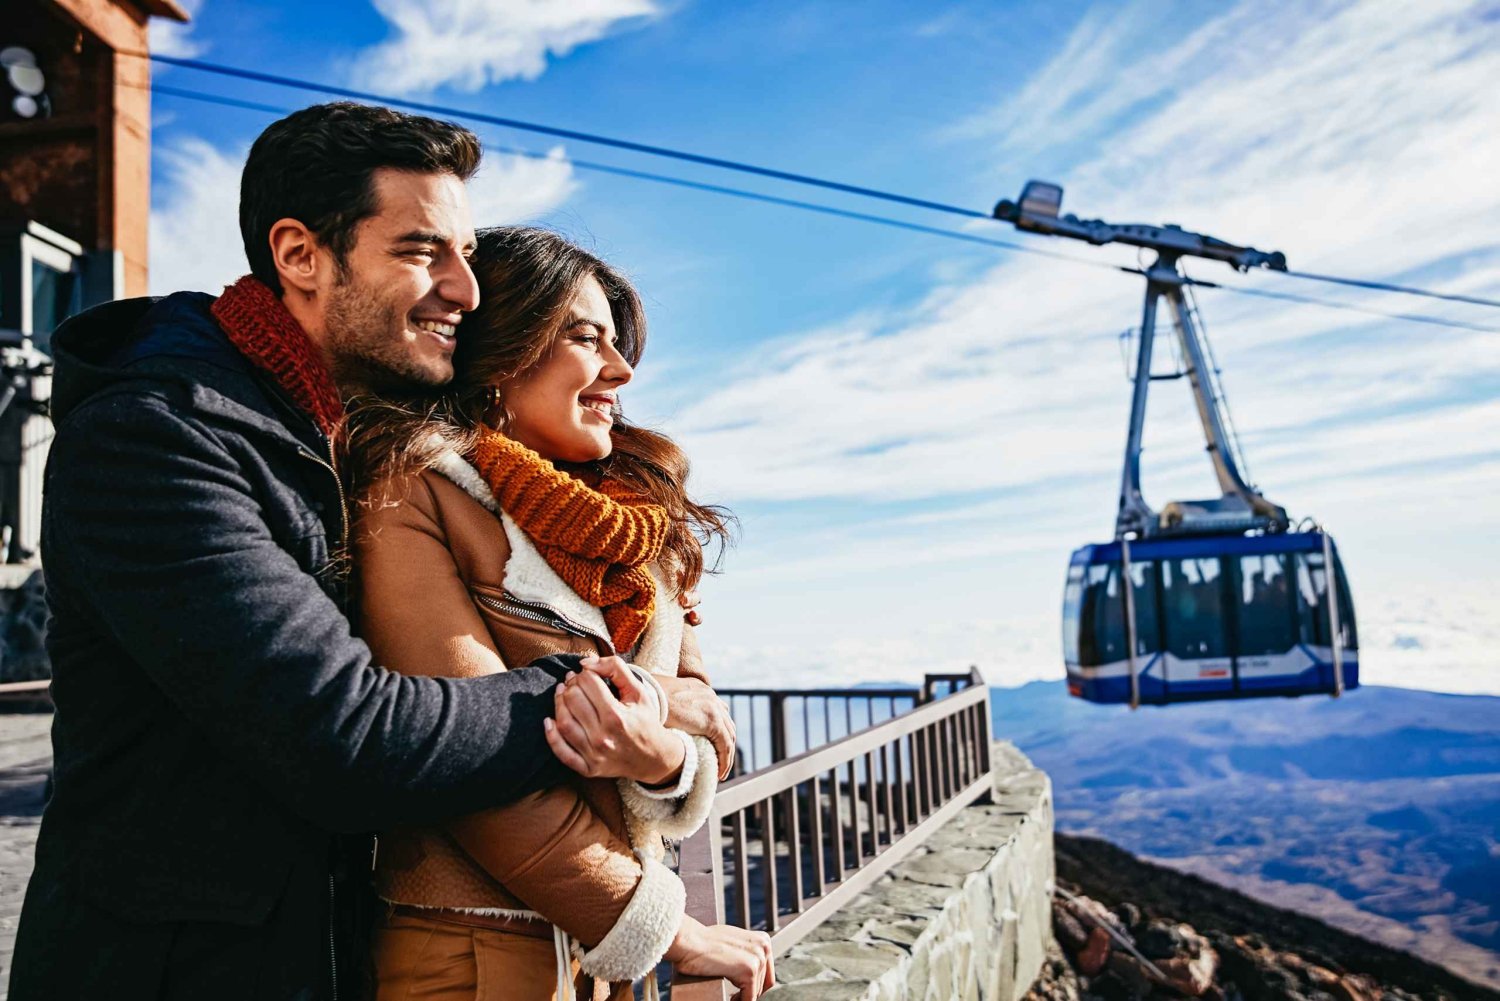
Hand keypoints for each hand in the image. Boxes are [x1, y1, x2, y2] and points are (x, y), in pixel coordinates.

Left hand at [544, 656, 686, 782]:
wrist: (653, 758)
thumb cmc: (645, 721)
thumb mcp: (638, 691)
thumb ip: (615, 669)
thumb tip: (585, 663)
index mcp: (617, 716)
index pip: (588, 682)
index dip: (584, 673)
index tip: (587, 674)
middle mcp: (603, 737)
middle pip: (573, 699)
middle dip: (571, 684)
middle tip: (574, 682)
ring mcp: (594, 755)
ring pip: (563, 722)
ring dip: (558, 703)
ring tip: (563, 694)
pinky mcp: (588, 768)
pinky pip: (561, 752)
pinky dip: (551, 735)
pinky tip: (549, 721)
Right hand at [654, 674, 735, 779]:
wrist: (648, 696)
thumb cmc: (647, 699)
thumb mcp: (663, 700)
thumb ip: (671, 708)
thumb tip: (664, 723)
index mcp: (699, 689)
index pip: (716, 710)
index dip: (718, 730)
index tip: (713, 746)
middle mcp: (710, 696)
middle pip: (726, 723)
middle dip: (725, 744)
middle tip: (719, 762)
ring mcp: (713, 708)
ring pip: (728, 737)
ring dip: (726, 756)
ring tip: (720, 772)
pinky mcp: (712, 722)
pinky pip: (725, 746)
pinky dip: (725, 761)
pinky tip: (719, 773)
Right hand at [665, 915, 774, 998]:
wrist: (688, 940)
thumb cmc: (701, 942)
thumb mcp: (731, 943)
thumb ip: (744, 953)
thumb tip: (746, 970)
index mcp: (762, 940)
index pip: (767, 972)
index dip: (755, 986)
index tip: (742, 992)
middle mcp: (764, 947)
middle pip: (764, 983)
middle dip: (749, 992)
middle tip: (734, 996)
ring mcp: (758, 959)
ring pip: (757, 992)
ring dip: (742, 997)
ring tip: (730, 996)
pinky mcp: (749, 971)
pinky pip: (750, 998)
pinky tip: (729, 999)